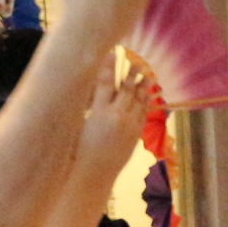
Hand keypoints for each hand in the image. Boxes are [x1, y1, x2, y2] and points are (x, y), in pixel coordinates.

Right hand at [77, 59, 154, 182]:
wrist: (94, 173)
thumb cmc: (79, 150)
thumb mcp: (79, 124)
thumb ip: (89, 106)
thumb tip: (91, 91)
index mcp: (98, 113)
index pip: (106, 83)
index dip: (109, 66)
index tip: (113, 53)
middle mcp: (116, 117)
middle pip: (126, 89)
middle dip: (132, 73)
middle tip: (137, 61)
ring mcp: (128, 126)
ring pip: (138, 100)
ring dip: (142, 86)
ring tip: (147, 74)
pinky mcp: (134, 134)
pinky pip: (143, 113)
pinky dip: (146, 102)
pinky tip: (148, 94)